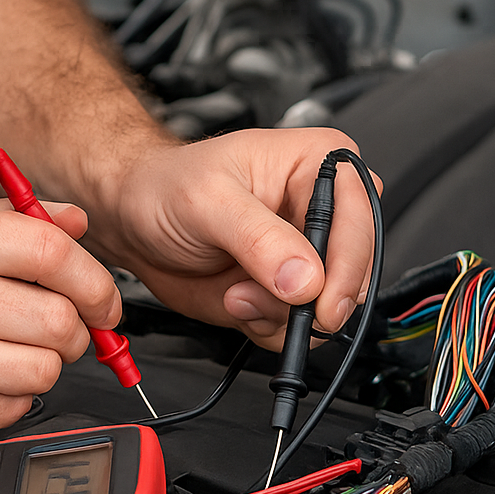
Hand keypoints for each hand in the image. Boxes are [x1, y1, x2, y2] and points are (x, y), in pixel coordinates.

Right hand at [0, 200, 119, 459]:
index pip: (50, 250)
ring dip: (39, 369)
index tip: (102, 299)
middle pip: (59, 318)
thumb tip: (74, 219)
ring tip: (5, 358)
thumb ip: (6, 222)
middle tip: (56, 333)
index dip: (94, 279)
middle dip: (74, 332)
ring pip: (43, 371)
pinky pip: (13, 411)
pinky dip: (7, 403)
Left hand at [94, 128, 379, 349]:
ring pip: (329, 309)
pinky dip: (267, 327)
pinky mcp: (290, 292)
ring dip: (279, 315)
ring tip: (235, 292)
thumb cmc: (167, 187)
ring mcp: (309, 255)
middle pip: (354, 272)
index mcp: (320, 164)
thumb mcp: (207, 201)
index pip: (360, 219)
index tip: (317, 300)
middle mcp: (325, 210)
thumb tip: (305, 279)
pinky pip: (301, 329)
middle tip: (251, 293)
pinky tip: (236, 300)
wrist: (135, 219)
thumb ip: (259, 239)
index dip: (345, 265)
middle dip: (304, 298)